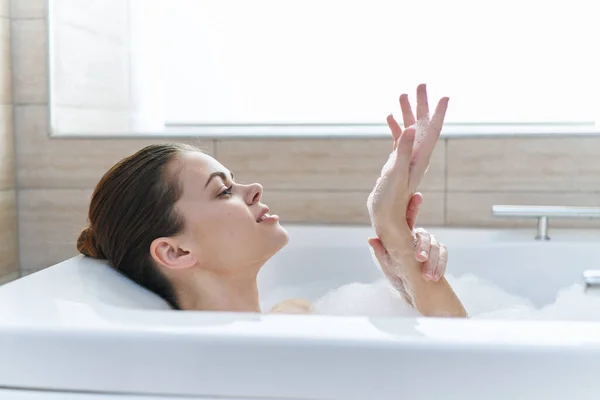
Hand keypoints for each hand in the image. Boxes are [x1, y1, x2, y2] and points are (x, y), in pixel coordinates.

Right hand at [367, 84, 447, 241]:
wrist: (384, 217)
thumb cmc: (390, 200)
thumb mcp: (396, 174)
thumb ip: (403, 150)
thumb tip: (411, 128)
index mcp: (419, 158)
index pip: (432, 130)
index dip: (438, 113)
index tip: (444, 96)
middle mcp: (416, 156)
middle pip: (422, 125)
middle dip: (422, 104)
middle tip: (420, 84)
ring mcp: (406, 159)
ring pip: (410, 130)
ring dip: (407, 112)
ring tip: (402, 95)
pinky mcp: (396, 163)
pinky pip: (399, 139)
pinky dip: (396, 127)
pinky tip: (390, 118)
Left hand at [368, 228, 447, 284]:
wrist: (414, 296)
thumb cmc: (399, 281)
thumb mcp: (388, 269)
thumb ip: (381, 254)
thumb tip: (370, 238)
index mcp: (404, 240)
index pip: (411, 231)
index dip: (415, 241)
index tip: (417, 256)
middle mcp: (418, 240)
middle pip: (426, 237)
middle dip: (425, 249)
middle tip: (421, 261)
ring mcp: (430, 247)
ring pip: (436, 246)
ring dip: (434, 261)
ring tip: (429, 277)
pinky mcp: (439, 256)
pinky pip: (443, 254)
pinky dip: (441, 265)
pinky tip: (436, 277)